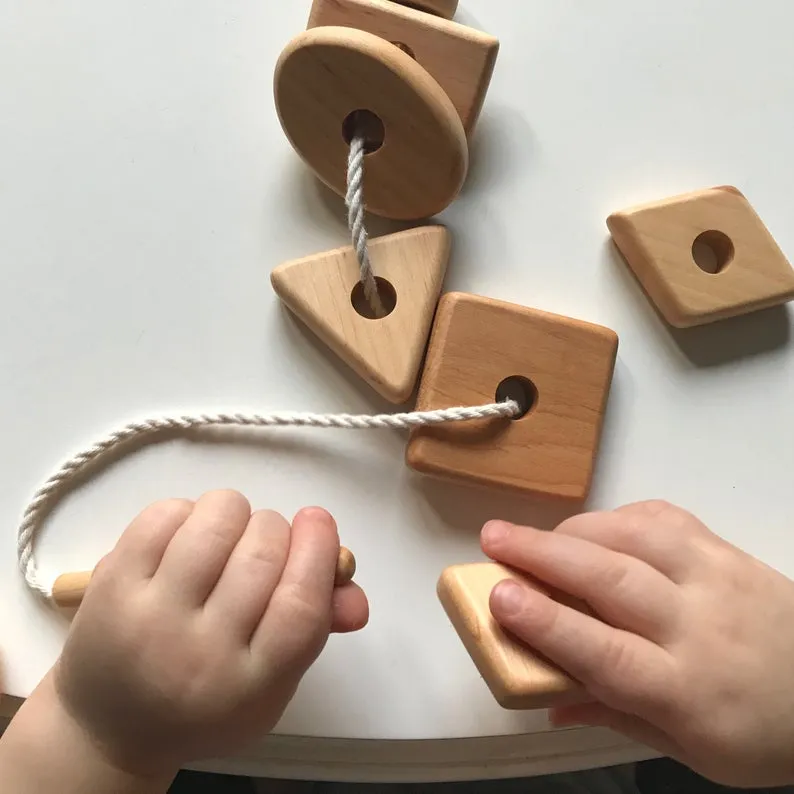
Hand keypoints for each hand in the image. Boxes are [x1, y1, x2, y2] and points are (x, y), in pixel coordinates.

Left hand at [52, 491, 368, 777]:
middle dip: (276, 530)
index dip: (318, 551)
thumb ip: (318, 628)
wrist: (113, 727)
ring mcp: (149, 617)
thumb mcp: (272, 683)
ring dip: (235, 513)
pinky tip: (188, 537)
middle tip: (267, 542)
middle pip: (261, 555)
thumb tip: (352, 586)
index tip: (319, 522)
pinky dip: (189, 510)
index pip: (299, 606)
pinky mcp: (112, 585)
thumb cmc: (208, 698)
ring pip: (215, 521)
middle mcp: (198, 654)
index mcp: (250, 685)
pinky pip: (166, 513)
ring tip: (228, 537)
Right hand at [482, 500, 793, 787]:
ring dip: (574, 529)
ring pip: (634, 537)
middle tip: (493, 538)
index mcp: (686, 691)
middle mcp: (699, 626)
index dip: (548, 623)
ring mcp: (715, 577)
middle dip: (544, 555)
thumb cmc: (759, 732)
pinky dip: (616, 517)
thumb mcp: (689, 750)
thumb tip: (549, 703)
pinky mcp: (724, 549)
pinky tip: (591, 530)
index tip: (500, 598)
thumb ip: (615, 718)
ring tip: (530, 534)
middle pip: (612, 580)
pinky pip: (663, 518)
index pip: (606, 651)